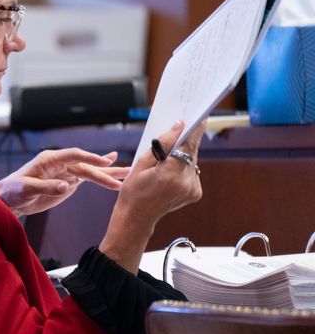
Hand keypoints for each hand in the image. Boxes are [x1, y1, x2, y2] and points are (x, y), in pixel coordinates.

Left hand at [0, 148, 129, 216]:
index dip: (89, 157)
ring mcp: (65, 172)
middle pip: (86, 165)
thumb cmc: (13, 191)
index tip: (104, 161)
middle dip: (105, 170)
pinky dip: (99, 173)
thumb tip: (66, 186)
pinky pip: (85, 177)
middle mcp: (59, 163)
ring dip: (107, 172)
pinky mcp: (67, 182)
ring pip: (89, 171)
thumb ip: (46, 186)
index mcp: (49, 160)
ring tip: (127, 172)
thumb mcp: (27, 189)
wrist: (8, 200)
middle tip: (125, 174)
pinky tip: (110, 167)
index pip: (73, 155)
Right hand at [100, 120, 204, 272]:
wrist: (137, 216)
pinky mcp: (196, 192)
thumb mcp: (141, 163)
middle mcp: (186, 182)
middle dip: (183, 143)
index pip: (188, 144)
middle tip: (173, 137)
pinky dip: (183, 168)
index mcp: (170, 173)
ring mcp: (193, 189)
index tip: (199, 116)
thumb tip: (178, 127)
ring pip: (192, 161)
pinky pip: (192, 171)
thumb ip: (162, 144)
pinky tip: (169, 175)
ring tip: (164, 164)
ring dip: (182, 157)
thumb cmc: (134, 190)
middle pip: (191, 152)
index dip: (194, 129)